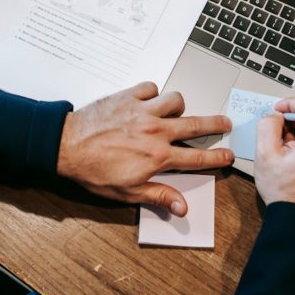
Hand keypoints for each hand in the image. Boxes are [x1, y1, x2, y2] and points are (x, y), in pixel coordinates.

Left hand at [57, 81, 233, 216]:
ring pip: (175, 100)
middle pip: (196, 124)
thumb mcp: (127, 192)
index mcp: (158, 156)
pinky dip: (152, 93)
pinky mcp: (128, 96)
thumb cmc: (93, 170)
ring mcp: (143, 110)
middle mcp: (156, 130)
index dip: (217, 157)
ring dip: (178, 106)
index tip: (228, 155)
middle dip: (215, 124)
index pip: (197, 157)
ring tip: (175, 112)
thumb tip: (182, 207)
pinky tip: (148, 101)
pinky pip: (150, 87)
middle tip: (225, 123)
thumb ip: (158, 195)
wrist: (66, 145)